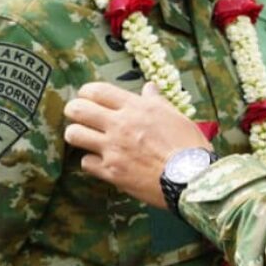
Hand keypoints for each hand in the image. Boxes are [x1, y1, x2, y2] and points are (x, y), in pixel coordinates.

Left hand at [63, 81, 209, 206]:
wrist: (191, 178)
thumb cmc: (190, 147)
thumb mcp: (177, 117)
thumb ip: (157, 102)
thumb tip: (150, 88)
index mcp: (136, 108)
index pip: (97, 90)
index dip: (86, 92)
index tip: (87, 97)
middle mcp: (120, 124)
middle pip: (77, 109)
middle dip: (74, 110)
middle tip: (79, 116)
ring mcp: (113, 149)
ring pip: (74, 135)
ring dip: (77, 135)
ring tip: (85, 138)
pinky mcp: (111, 171)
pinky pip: (86, 163)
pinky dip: (91, 162)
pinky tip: (101, 162)